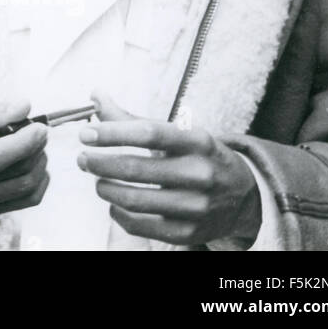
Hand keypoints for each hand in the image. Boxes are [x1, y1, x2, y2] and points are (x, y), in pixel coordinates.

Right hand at [0, 95, 48, 214]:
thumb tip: (24, 109)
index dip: (22, 144)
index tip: (39, 127)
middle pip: (13, 174)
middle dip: (35, 149)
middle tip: (38, 129)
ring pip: (25, 188)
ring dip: (39, 163)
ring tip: (35, 143)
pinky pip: (27, 200)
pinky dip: (39, 179)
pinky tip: (34, 161)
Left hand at [77, 92, 260, 245]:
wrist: (245, 196)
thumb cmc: (199, 157)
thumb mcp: (176, 134)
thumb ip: (132, 118)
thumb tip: (95, 95)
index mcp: (197, 142)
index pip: (149, 133)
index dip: (112, 133)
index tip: (86, 134)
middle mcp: (200, 174)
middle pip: (136, 169)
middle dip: (99, 163)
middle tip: (82, 159)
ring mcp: (196, 207)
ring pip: (135, 200)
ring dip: (106, 189)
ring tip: (97, 180)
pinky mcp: (189, 232)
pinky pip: (142, 226)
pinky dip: (119, 214)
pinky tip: (113, 204)